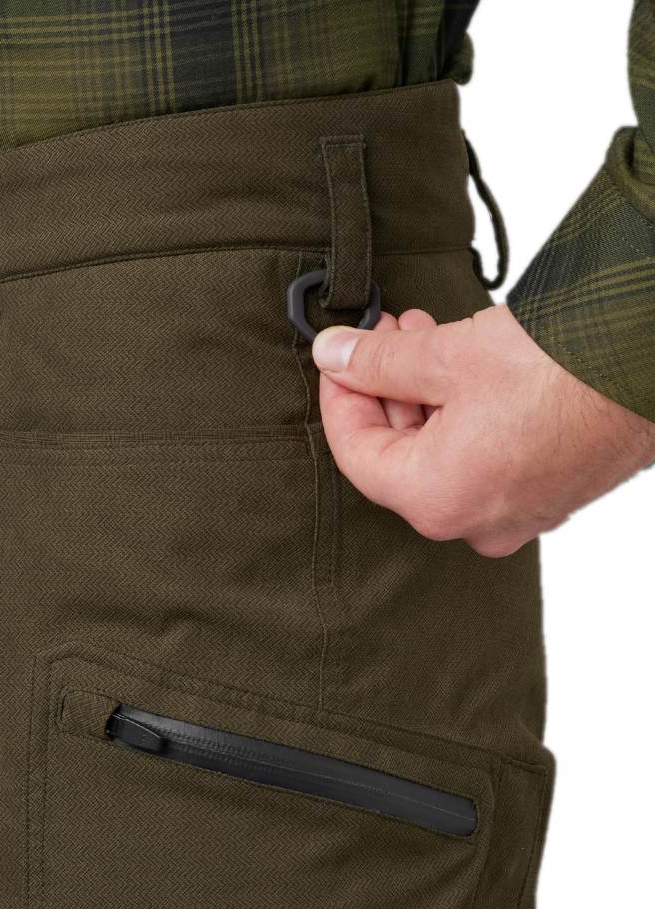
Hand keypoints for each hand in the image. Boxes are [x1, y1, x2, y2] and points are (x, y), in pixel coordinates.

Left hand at [312, 304, 654, 556]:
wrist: (649, 364)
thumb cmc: (563, 369)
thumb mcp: (449, 355)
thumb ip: (379, 362)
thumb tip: (334, 354)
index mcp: (438, 500)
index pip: (356, 454)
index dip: (338, 398)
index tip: (336, 357)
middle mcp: (473, 523)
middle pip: (399, 458)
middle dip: (384, 391)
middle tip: (381, 335)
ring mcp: (514, 515)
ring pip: (441, 458)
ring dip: (423, 398)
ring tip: (421, 337)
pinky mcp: (545, 495)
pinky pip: (482, 462)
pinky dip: (462, 420)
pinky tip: (463, 370)